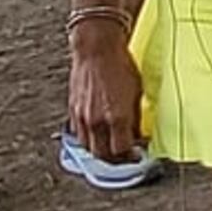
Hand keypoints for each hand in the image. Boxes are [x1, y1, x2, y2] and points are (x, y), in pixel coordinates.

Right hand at [67, 31, 143, 166]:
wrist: (97, 50)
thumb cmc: (121, 67)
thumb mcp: (138, 93)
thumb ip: (136, 117)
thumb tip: (139, 134)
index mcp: (117, 117)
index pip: (122, 150)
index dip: (132, 156)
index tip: (139, 155)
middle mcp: (97, 121)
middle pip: (103, 155)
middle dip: (116, 160)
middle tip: (126, 157)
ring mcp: (82, 117)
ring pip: (88, 148)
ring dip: (100, 152)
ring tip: (112, 148)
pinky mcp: (72, 111)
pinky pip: (78, 135)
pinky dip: (89, 140)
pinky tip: (98, 136)